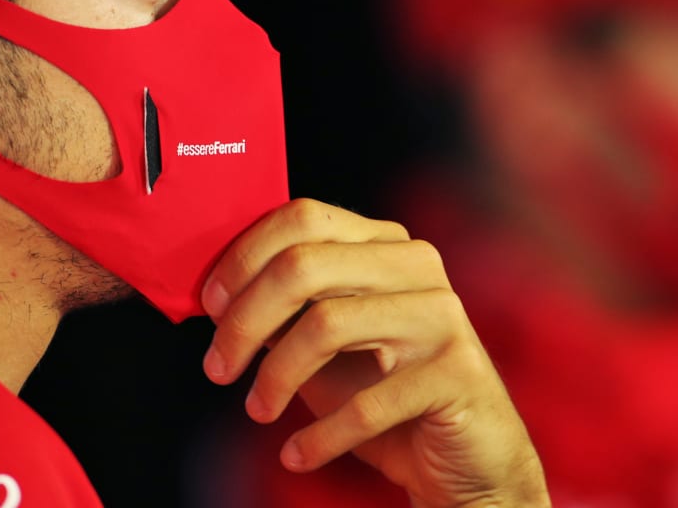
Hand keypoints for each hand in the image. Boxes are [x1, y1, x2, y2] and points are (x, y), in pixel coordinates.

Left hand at [200, 197, 548, 507]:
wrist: (468, 461)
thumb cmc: (386, 396)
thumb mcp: (326, 346)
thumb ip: (285, 311)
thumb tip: (217, 299)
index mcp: (383, 243)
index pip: (303, 217)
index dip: (244, 258)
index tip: (209, 306)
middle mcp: (416, 265)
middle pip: (304, 265)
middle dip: (245, 320)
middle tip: (218, 368)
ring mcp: (440, 315)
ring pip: (327, 324)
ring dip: (275, 376)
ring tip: (257, 410)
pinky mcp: (458, 371)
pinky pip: (367, 400)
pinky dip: (320, 434)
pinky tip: (298, 453)